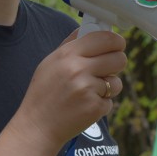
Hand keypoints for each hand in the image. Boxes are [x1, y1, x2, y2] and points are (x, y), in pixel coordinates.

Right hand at [12, 29, 125, 150]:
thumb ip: (71, 45)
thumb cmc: (44, 93)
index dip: (116, 41)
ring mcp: (88, 89)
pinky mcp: (95, 107)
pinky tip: (84, 105)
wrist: (38, 126)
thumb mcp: (50, 62)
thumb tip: (90, 30)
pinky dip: (100, 104)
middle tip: (108, 68)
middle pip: (118, 58)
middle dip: (116, 63)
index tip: (117, 45)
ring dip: (108, 87)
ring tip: (89, 92)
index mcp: (67, 54)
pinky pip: (110, 100)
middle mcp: (78, 69)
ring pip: (116, 81)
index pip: (104, 38)